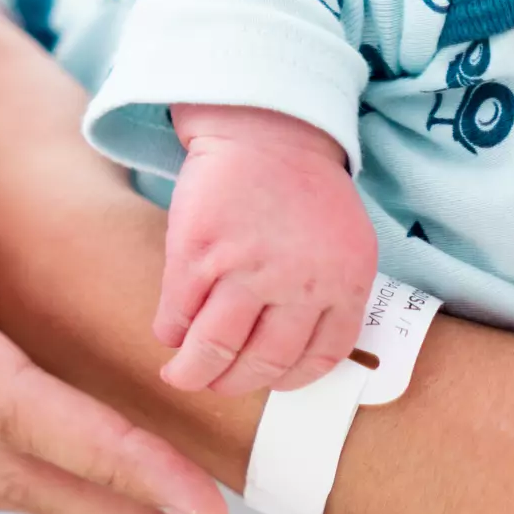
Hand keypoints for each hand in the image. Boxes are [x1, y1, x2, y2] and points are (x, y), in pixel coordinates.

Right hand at [158, 106, 377, 395]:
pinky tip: (169, 332)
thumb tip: (293, 352)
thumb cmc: (302, 189)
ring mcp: (244, 269)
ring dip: (192, 370)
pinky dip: (170, 331)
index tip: (266, 383)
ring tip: (181, 374)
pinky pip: (178, 313)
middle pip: (262, 362)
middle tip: (214, 384)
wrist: (265, 130)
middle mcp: (298, 283)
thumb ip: (329, 294)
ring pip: (214, 347)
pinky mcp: (196, 254)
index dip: (286, 381)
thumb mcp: (345, 242)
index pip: (318, 359)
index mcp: (344, 283)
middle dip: (232, 383)